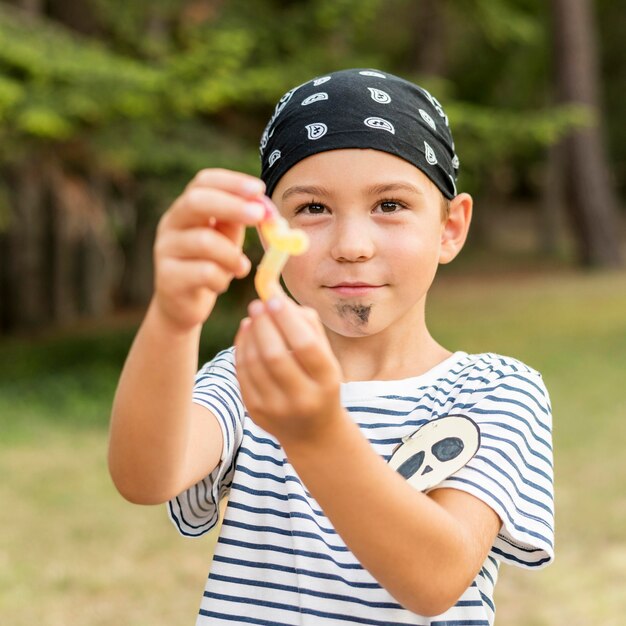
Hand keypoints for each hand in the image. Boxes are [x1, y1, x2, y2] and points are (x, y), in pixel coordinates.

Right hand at [153, 169, 265, 331]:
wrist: (183, 306)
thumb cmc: (210, 265)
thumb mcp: (228, 238)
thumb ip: (242, 220)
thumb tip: (265, 206)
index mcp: (186, 209)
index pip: (203, 182)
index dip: (231, 182)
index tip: (259, 189)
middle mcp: (170, 224)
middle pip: (196, 202)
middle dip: (232, 206)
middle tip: (260, 216)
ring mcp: (165, 250)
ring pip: (204, 241)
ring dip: (232, 254)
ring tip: (241, 267)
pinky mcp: (167, 278)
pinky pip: (204, 272)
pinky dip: (222, 278)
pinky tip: (222, 284)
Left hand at [234, 296, 343, 445]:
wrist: (314, 431)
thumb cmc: (320, 380)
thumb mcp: (325, 354)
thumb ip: (305, 322)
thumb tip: (275, 292)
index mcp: (327, 380)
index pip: (304, 345)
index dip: (286, 319)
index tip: (274, 299)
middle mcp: (303, 398)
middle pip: (274, 355)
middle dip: (263, 325)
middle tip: (257, 304)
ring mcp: (277, 408)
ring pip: (254, 363)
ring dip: (250, 335)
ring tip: (252, 318)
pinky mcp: (256, 412)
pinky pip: (242, 374)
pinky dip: (242, 349)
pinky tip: (246, 333)